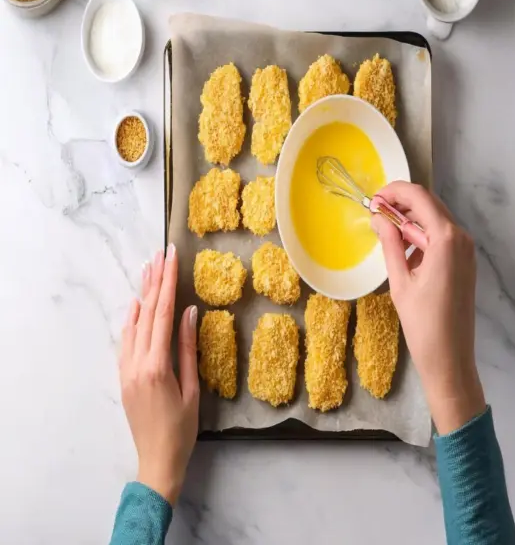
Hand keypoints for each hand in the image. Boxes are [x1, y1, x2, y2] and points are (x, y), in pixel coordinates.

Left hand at [119, 244, 199, 504]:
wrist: (157, 460)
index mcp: (157, 365)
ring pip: (134, 322)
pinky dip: (131, 318)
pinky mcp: (124, 375)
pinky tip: (135, 303)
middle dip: (155, 280)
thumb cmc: (182, 428)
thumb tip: (189, 312)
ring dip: (142, 293)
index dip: (168, 283)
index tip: (172, 257)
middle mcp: (137, 362)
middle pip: (147, 312)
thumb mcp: (192, 388)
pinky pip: (126, 339)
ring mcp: (126, 368)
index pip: (164, 314)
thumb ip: (188, 348)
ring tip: (149, 267)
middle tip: (160, 252)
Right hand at [372, 182, 485, 434]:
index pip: (419, 198)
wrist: (450, 358)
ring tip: (385, 231)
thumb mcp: (400, 281)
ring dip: (411, 219)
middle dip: (402, 203)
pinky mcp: (465, 262)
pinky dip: (422, 236)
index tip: (373, 198)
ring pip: (436, 220)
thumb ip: (390, 243)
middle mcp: (461, 238)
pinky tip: (404, 250)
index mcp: (445, 239)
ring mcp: (467, 250)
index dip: (394, 191)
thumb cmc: (422, 323)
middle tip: (375, 212)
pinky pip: (442, 237)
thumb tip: (379, 217)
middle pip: (430, 205)